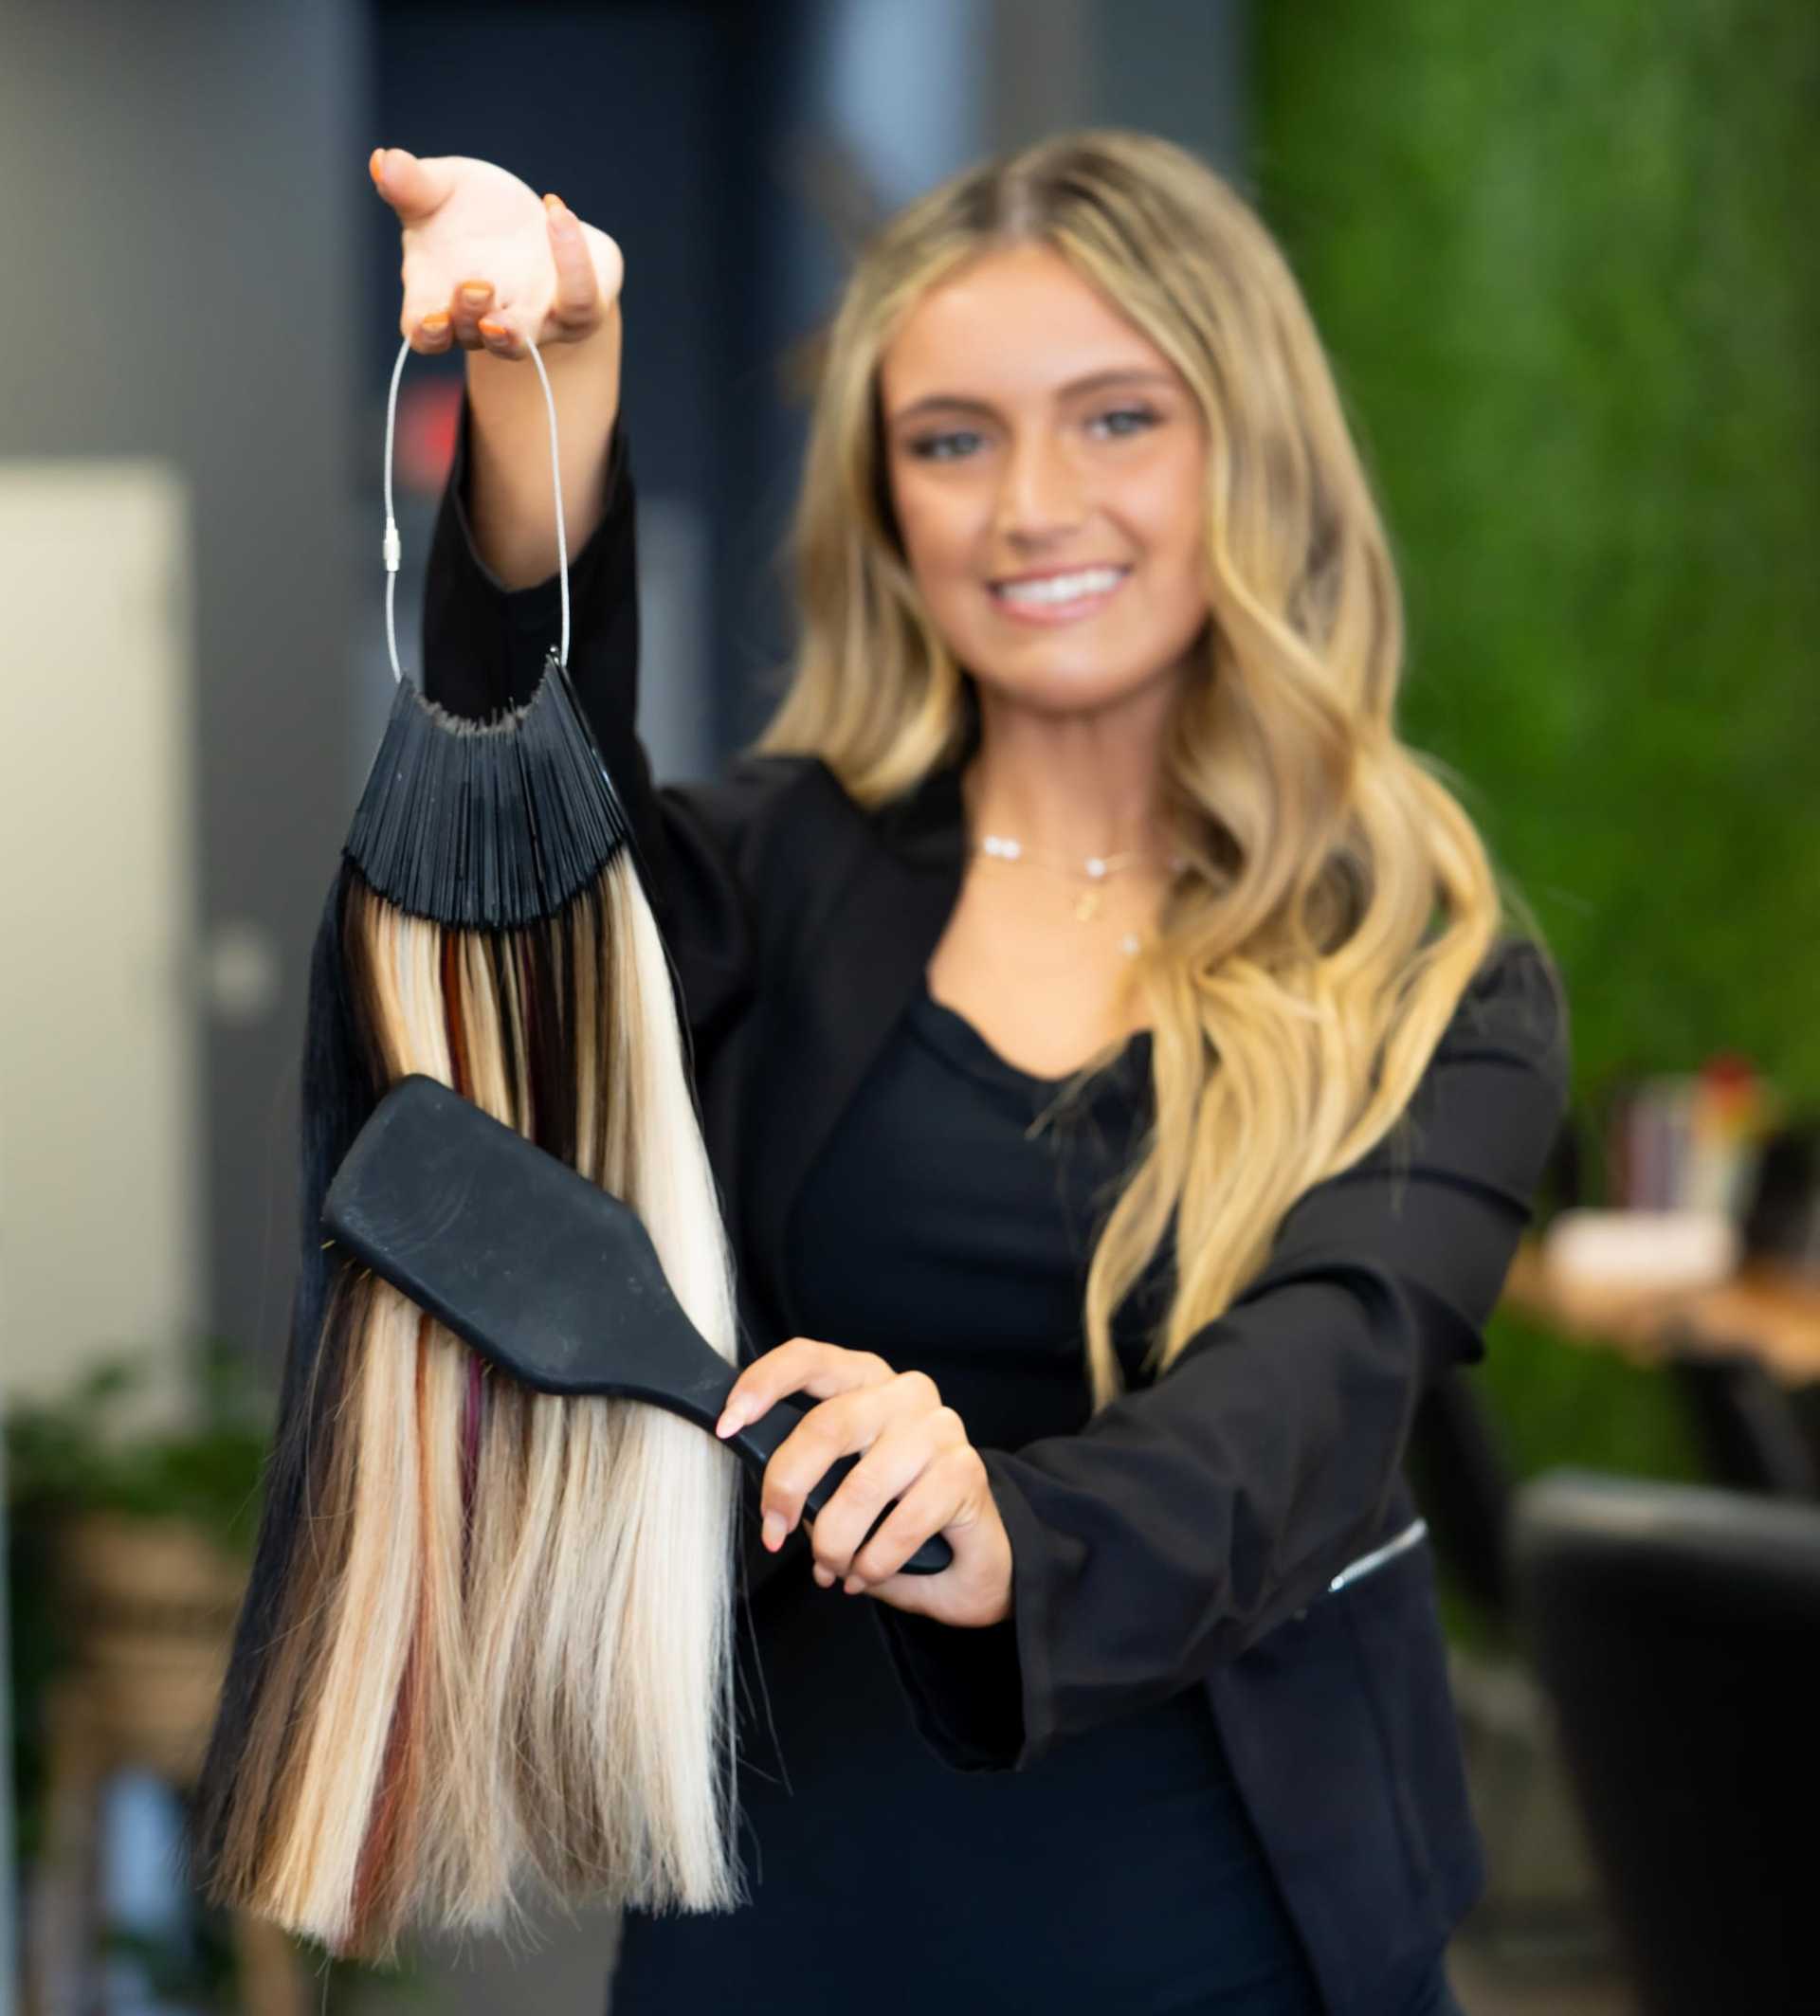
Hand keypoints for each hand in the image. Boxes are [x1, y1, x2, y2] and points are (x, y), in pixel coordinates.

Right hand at [369, 145, 623, 360]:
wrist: (545, 222)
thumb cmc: (479, 212)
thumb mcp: (442, 189)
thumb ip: (413, 184)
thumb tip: (382, 161)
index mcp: (441, 301)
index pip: (426, 335)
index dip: (427, 333)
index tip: (431, 319)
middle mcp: (485, 323)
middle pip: (472, 336)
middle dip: (470, 315)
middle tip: (476, 285)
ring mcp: (533, 324)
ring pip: (521, 342)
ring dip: (511, 328)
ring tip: (496, 290)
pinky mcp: (576, 313)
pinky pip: (577, 299)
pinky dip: (570, 257)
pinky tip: (556, 210)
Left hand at [715, 1338, 1013, 1629]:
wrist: (973, 1556)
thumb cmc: (893, 1511)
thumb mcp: (840, 1479)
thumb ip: (807, 1466)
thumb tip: (757, 1479)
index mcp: (866, 1380)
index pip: (808, 1359)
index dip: (762, 1386)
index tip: (727, 1425)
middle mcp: (904, 1393)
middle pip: (827, 1426)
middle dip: (787, 1488)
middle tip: (775, 1533)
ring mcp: (939, 1429)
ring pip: (862, 1486)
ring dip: (833, 1541)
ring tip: (830, 1568)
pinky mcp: (964, 1472)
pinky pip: (902, 1524)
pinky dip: (873, 1562)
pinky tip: (865, 1575)